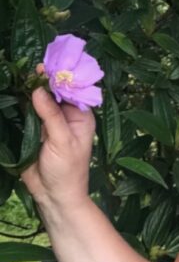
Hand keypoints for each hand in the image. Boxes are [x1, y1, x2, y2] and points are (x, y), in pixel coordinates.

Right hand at [21, 78, 95, 209]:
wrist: (53, 195)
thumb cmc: (67, 171)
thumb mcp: (63, 142)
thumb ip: (52, 116)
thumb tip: (39, 90)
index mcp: (81, 117)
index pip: (70, 90)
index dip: (58, 78)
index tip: (44, 66)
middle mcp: (66, 116)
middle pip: (53, 92)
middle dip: (42, 81)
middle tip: (29, 68)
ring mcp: (49, 122)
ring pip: (38, 100)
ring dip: (29, 90)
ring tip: (20, 76)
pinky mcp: (34, 129)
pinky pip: (27, 112)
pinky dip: (21, 103)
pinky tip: (13, 91)